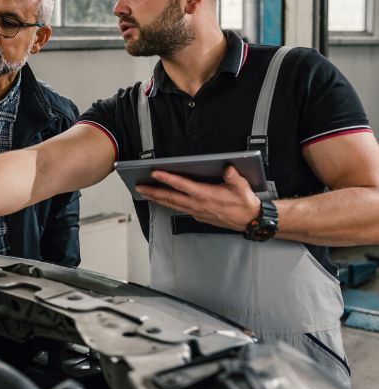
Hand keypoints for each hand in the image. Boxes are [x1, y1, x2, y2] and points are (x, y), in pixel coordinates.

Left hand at [136, 165, 260, 230]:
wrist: (249, 220)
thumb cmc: (244, 202)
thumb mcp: (241, 186)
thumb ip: (233, 176)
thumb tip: (228, 167)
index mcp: (205, 195)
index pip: (181, 185)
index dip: (167, 179)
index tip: (154, 173)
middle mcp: (197, 204)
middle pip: (170, 197)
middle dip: (153, 192)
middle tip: (138, 187)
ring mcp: (196, 211)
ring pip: (172, 205)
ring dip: (157, 199)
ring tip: (144, 193)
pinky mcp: (198, 216)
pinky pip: (179, 209)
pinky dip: (168, 204)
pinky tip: (161, 201)